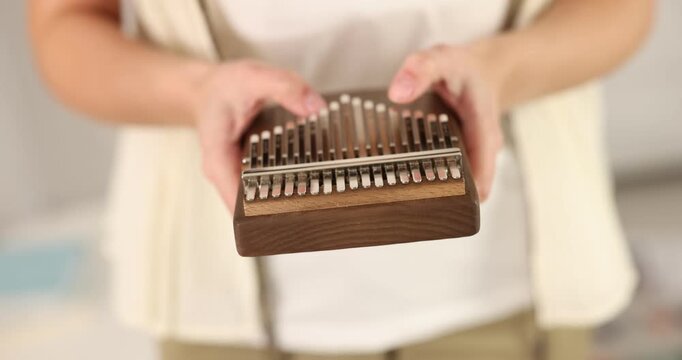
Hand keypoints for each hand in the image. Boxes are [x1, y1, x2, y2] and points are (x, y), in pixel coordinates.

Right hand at [193, 60, 324, 211]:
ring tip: (321, 196)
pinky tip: (311, 180)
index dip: (266, 214)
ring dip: (288, 199)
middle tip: (320, 205)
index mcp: (218, 160)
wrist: (207, 87)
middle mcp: (225, 175)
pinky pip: (266, 186)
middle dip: (285, 209)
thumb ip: (285, 87)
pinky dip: (287, 184)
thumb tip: (317, 107)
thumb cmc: (223, 86)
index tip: (296, 213)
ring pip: (262, 201)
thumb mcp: (253, 77)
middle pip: (254, 209)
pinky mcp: (247, 172)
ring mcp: (235, 176)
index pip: (238, 205)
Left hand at [388, 44, 504, 200]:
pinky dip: (425, 174)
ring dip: (429, 188)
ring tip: (395, 191)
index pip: (480, 179)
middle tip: (402, 200)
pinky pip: (445, 172)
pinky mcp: (459, 157)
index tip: (430, 203)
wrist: (479, 70)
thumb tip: (398, 93)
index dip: (458, 196)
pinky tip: (400, 175)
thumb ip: (421, 70)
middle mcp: (481, 150)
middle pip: (465, 188)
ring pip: (453, 183)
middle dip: (437, 197)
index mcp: (485, 133)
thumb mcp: (443, 59)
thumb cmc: (463, 68)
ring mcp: (471, 156)